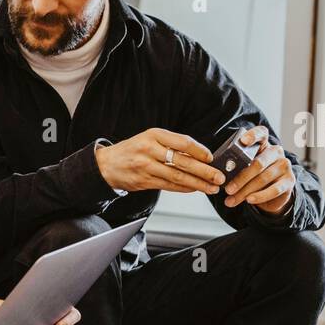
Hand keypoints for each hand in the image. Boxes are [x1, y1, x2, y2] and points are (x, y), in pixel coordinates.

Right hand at [94, 129, 225, 194]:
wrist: (106, 164)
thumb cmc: (132, 150)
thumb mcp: (149, 138)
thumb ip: (171, 144)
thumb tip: (198, 155)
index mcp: (154, 135)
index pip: (183, 142)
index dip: (200, 151)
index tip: (211, 158)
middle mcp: (150, 150)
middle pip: (183, 162)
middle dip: (204, 171)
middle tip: (219, 176)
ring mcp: (146, 167)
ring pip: (177, 177)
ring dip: (197, 183)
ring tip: (211, 187)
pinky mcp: (144, 181)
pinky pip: (169, 186)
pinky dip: (184, 188)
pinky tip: (195, 189)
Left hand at [222, 126, 294, 212]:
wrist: (272, 192)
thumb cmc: (254, 176)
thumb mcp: (245, 168)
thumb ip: (237, 166)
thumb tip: (221, 175)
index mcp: (263, 144)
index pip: (261, 133)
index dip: (252, 135)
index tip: (242, 141)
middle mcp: (276, 152)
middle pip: (258, 163)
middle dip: (240, 178)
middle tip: (227, 189)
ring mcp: (284, 165)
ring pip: (263, 178)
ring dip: (245, 191)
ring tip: (232, 199)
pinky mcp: (289, 181)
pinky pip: (274, 189)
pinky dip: (260, 196)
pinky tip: (249, 200)